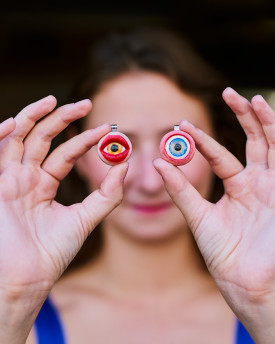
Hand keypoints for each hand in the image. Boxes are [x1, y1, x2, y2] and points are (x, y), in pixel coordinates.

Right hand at [0, 96, 127, 299]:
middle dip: (62, 119)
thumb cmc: (53, 252)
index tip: (107, 130)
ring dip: (33, 117)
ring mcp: (9, 179)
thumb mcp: (86, 218)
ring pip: (18, 138)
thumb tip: (125, 165)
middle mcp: (25, 178)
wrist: (28, 277)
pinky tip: (16, 122)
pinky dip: (3, 135)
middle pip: (42, 138)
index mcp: (44, 185)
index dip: (85, 140)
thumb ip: (107, 194)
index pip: (65, 153)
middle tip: (85, 104)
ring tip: (54, 101)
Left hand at [154, 88, 274, 342]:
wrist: (249, 286)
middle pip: (254, 141)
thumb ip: (181, 191)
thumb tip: (158, 163)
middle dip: (244, 117)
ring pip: (273, 145)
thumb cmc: (225, 257)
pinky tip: (268, 115)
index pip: (220, 156)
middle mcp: (259, 183)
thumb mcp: (199, 218)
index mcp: (239, 188)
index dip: (203, 140)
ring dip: (265, 122)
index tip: (182, 124)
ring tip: (252, 99)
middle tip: (228, 92)